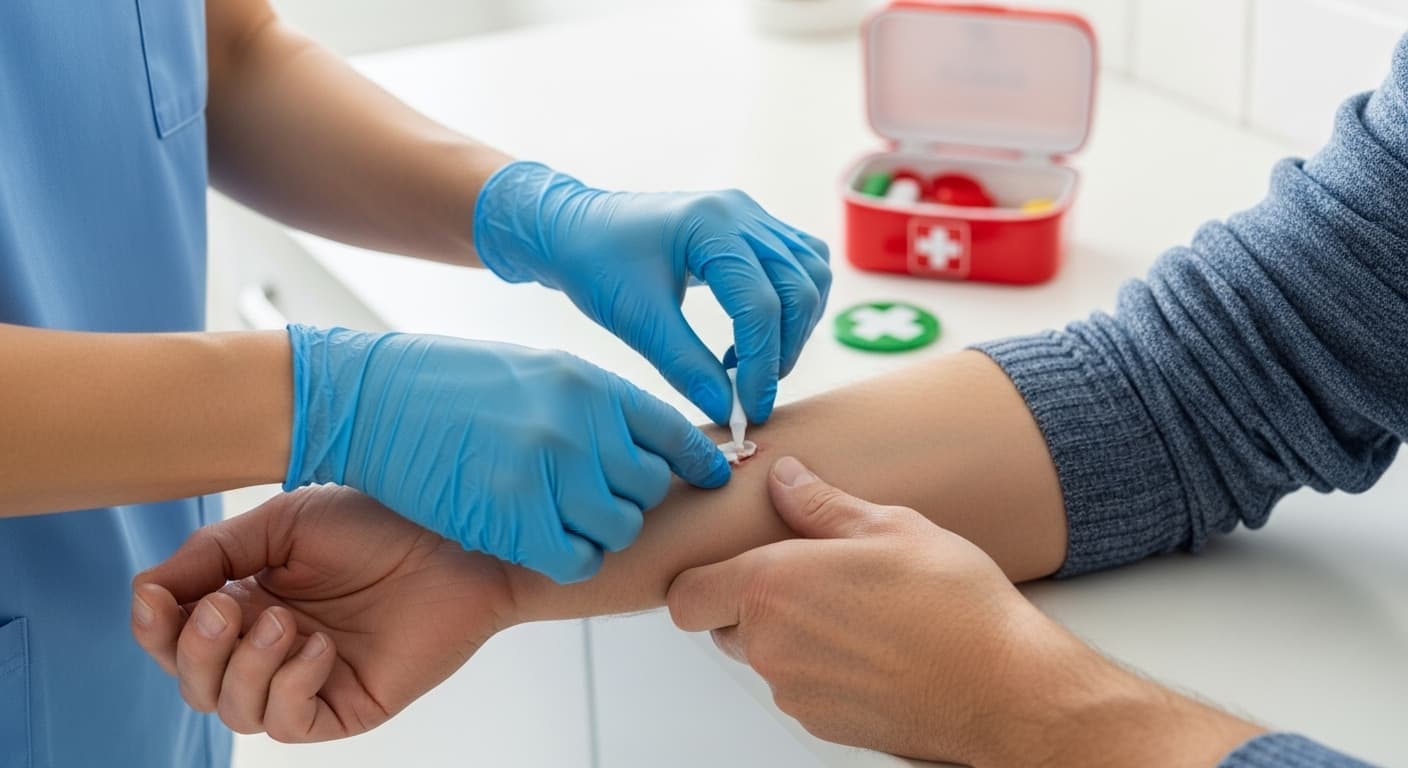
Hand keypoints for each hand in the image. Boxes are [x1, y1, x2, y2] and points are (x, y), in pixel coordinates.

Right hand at [131, 487, 517, 741]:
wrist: (453, 539)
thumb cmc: (378, 522)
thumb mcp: (281, 525)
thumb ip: (212, 555)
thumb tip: (146, 590)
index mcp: (247, 601)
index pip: (174, 637)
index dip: (153, 626)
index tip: (155, 597)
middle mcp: (270, 646)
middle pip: (194, 682)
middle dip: (195, 650)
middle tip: (227, 608)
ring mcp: (308, 680)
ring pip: (234, 710)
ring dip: (245, 667)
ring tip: (286, 623)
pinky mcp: (346, 706)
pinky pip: (289, 724)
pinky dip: (291, 686)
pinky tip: (319, 647)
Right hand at [285, 326, 729, 582]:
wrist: (370, 397)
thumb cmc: (447, 382)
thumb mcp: (538, 371)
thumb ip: (593, 405)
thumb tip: (644, 442)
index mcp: (590, 384)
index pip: (673, 433)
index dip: (696, 462)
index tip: (707, 478)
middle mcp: (579, 425)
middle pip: (648, 488)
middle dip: (630, 498)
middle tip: (596, 499)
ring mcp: (547, 472)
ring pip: (619, 528)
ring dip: (600, 532)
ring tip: (565, 520)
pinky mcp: (510, 517)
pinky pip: (576, 559)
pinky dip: (569, 559)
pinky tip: (545, 545)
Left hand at [473, 161, 831, 424]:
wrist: (574, 229)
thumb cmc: (595, 265)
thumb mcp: (636, 320)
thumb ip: (685, 366)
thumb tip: (728, 411)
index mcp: (709, 226)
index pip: (760, 303)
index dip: (762, 364)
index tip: (750, 409)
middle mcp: (740, 213)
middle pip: (799, 288)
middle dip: (784, 349)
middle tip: (753, 393)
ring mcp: (750, 216)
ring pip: (810, 274)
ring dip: (796, 327)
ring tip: (752, 364)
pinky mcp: (751, 228)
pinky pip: (799, 264)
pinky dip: (793, 305)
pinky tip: (753, 335)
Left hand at [666, 458, 1263, 765]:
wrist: (1005, 687)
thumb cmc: (955, 607)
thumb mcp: (890, 527)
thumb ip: (821, 504)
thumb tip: (787, 479)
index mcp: (773, 586)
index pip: (684, 593)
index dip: (701, 576)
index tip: (728, 560)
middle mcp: (771, 645)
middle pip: (720, 623)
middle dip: (750, 600)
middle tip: (808, 576)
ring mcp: (794, 691)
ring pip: (761, 656)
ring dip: (787, 634)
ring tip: (851, 609)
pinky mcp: (820, 723)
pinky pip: (796, 687)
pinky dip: (818, 667)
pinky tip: (869, 645)